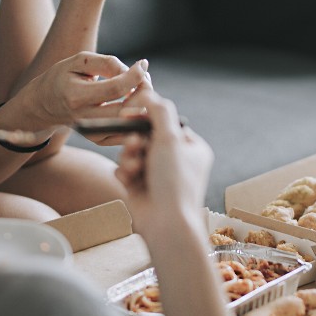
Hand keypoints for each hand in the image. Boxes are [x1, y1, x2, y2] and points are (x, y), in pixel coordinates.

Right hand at [22, 52, 149, 141]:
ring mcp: (91, 133)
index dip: (135, 76)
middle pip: (125, 110)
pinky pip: (126, 133)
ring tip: (141, 90)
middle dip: (144, 93)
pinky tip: (136, 103)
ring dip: (143, 107)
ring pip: (128, 124)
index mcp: (76, 96)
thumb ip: (107, 63)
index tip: (143, 64)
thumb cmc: (63, 77)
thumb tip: (137, 70)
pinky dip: (137, 119)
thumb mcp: (79, 62)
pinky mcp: (98, 140)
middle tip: (146, 80)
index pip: (115, 88)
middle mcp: (84, 118)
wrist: (44, 104)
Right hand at [113, 90, 211, 240]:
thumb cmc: (174, 181)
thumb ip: (159, 111)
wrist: (167, 223)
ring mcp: (158, 176)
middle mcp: (176, 162)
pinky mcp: (140, 189)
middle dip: (136, 140)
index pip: (167, 123)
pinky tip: (128, 180)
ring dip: (129, 156)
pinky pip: (125, 170)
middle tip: (134, 144)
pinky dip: (124, 172)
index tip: (129, 112)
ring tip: (134, 166)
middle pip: (146, 137)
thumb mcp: (170, 138)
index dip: (147, 117)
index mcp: (191, 149)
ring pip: (133, 153)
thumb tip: (148, 92)